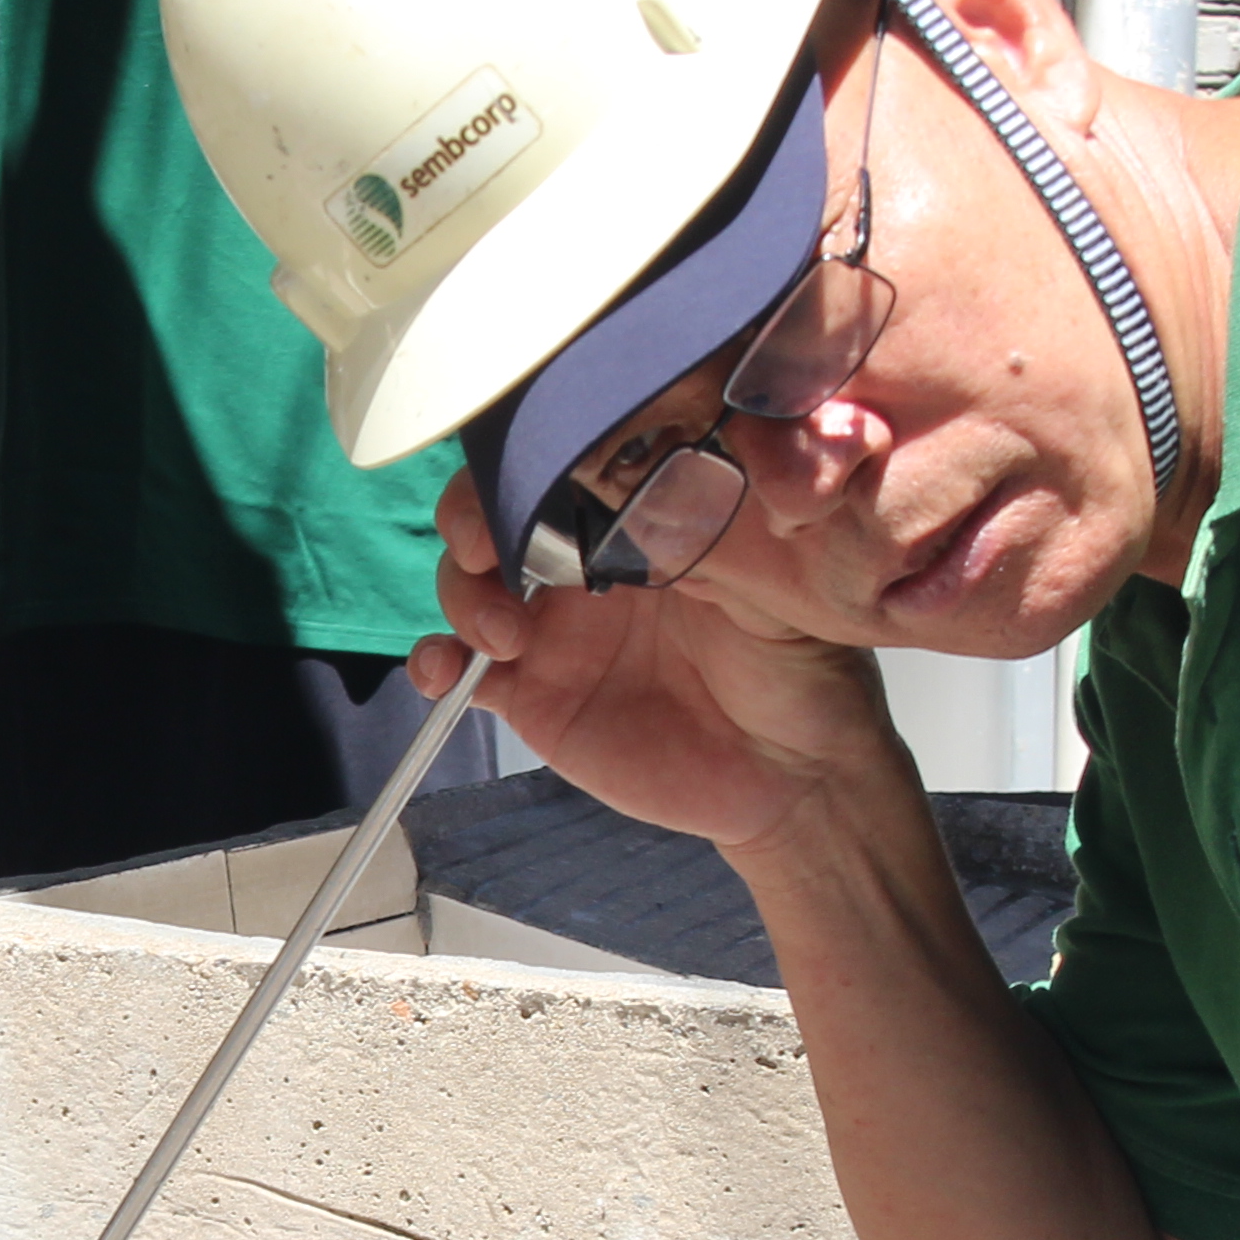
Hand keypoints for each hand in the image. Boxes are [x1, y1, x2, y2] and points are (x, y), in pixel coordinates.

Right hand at [417, 476, 907, 857]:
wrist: (796, 776)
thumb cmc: (803, 667)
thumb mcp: (770, 582)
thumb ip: (709, 529)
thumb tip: (660, 473)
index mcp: (642, 521)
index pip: (562, 467)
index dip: (527, 464)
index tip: (523, 481)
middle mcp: (586, 566)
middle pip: (497, 515)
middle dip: (474, 520)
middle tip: (488, 550)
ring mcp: (553, 629)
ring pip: (469, 584)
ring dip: (463, 595)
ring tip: (502, 635)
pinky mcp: (532, 694)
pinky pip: (462, 668)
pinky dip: (436, 661)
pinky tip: (443, 673)